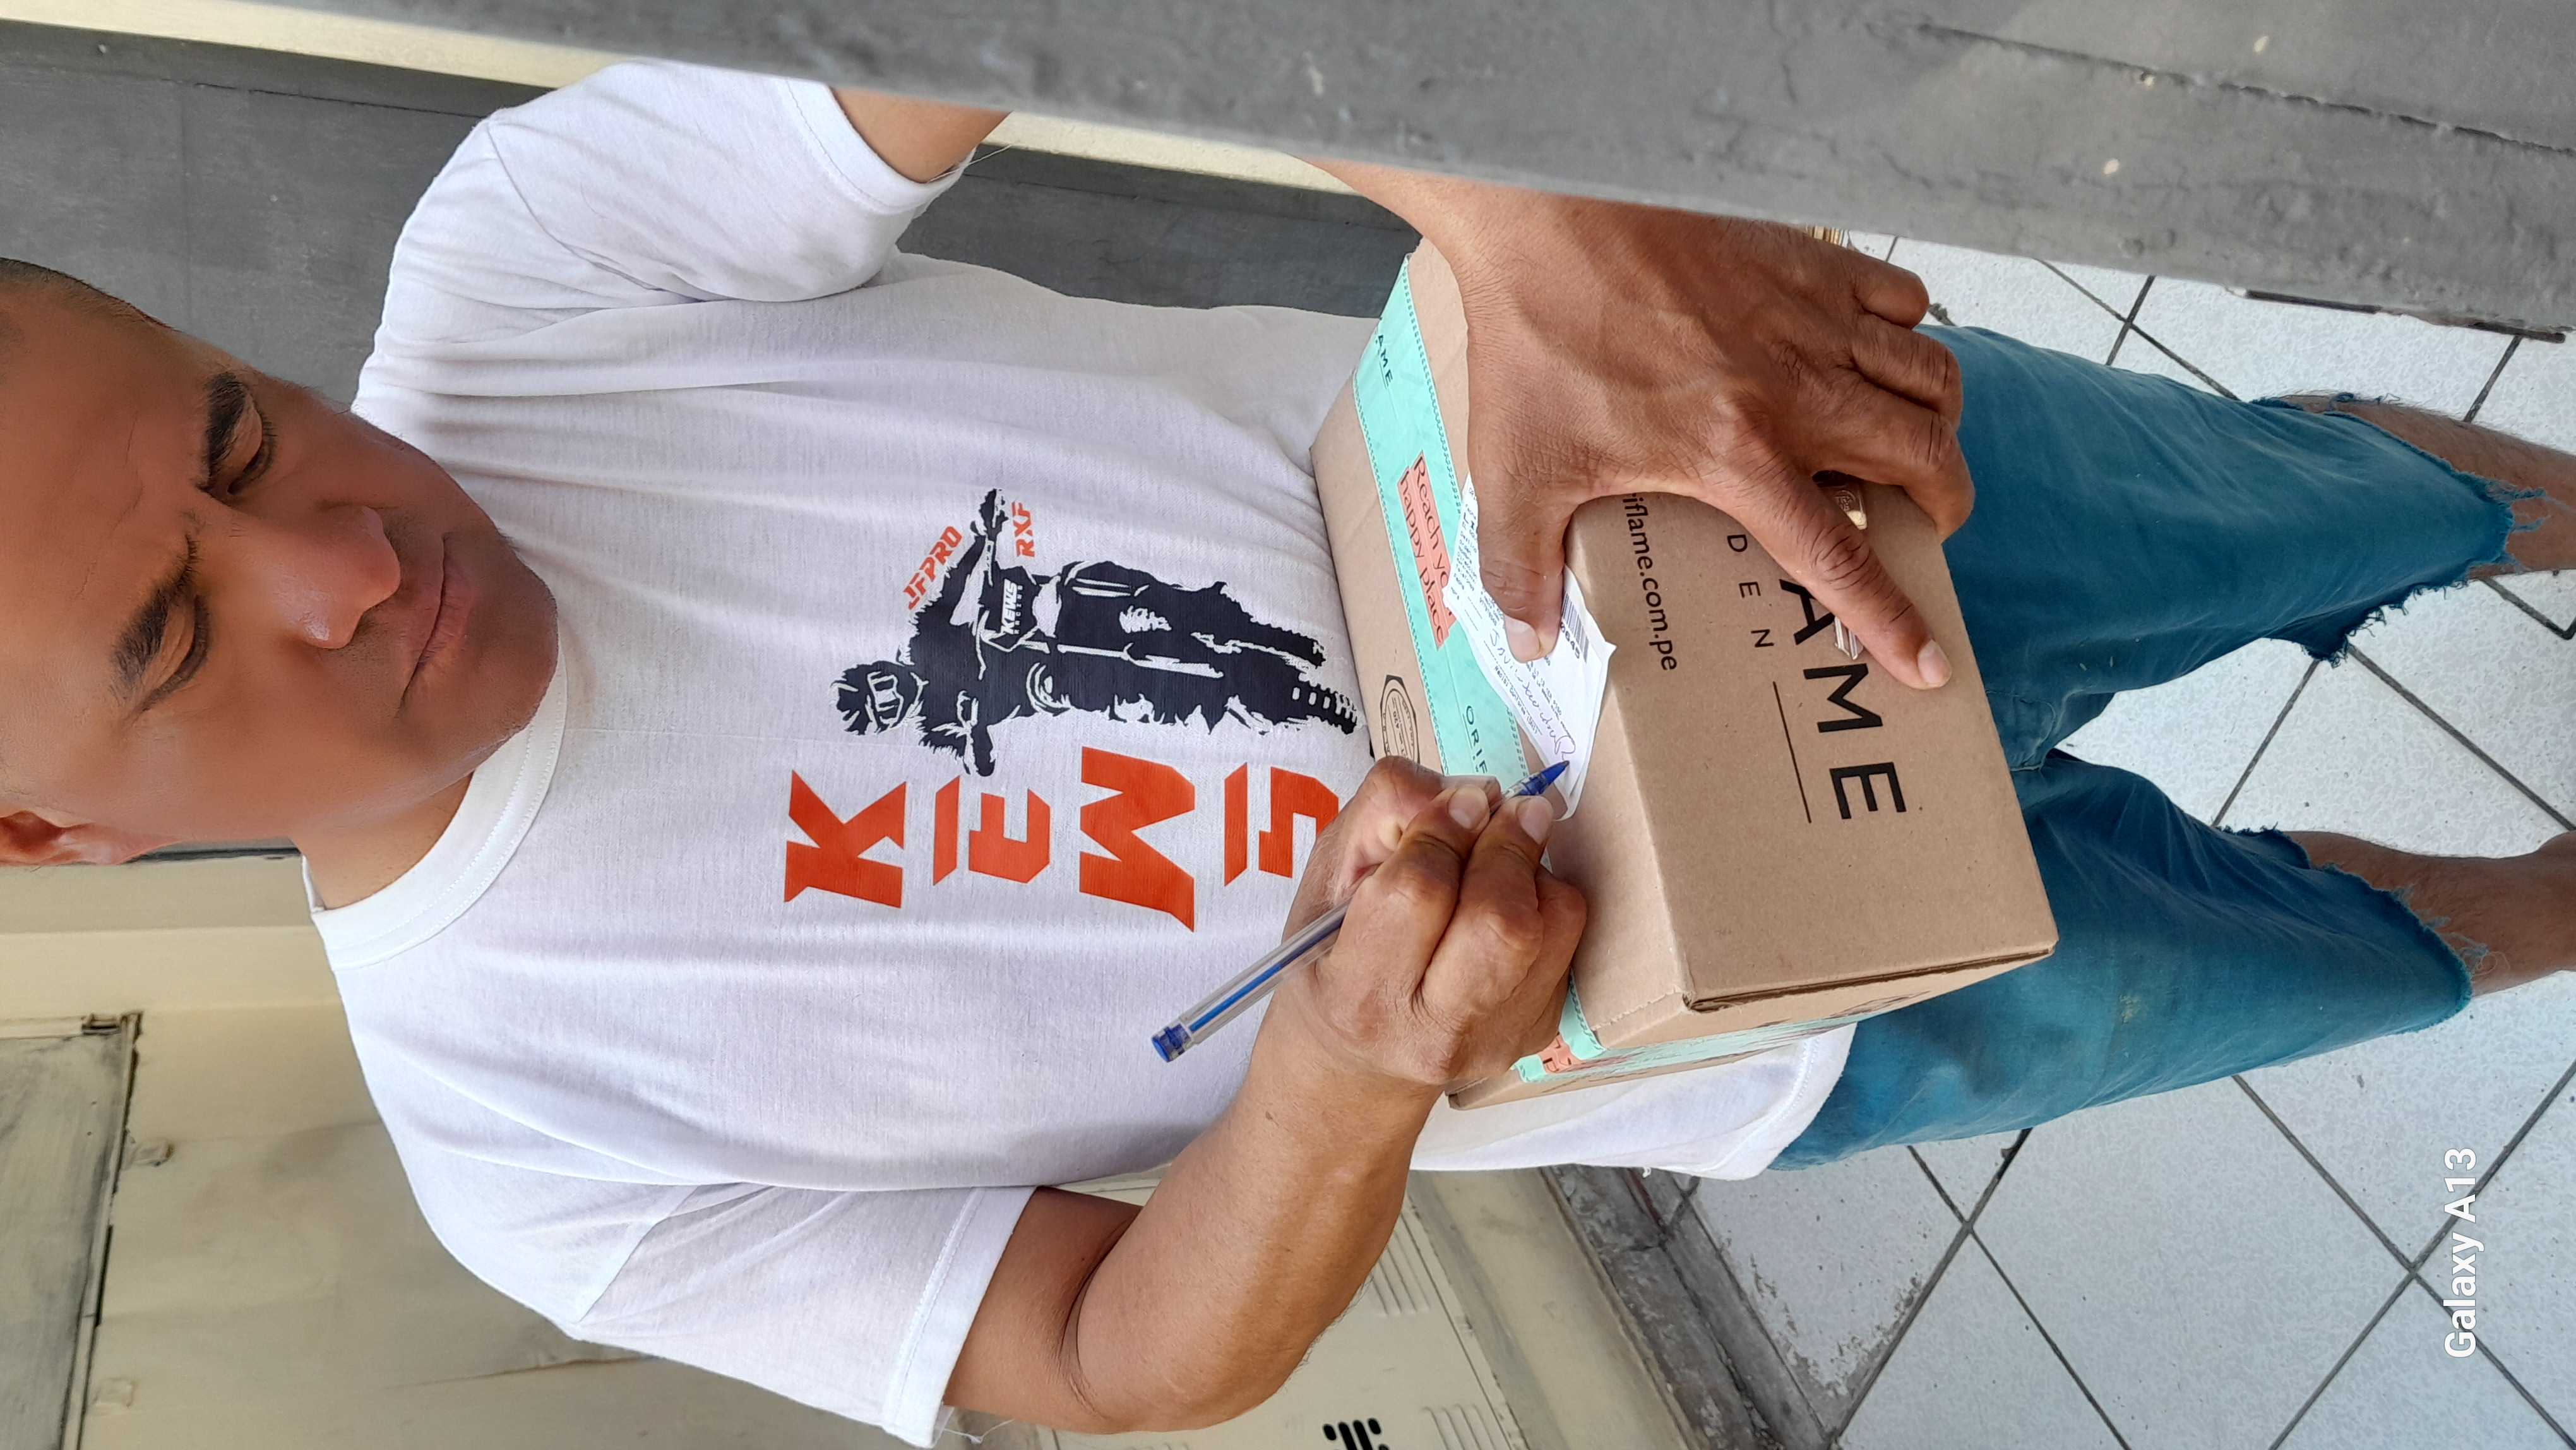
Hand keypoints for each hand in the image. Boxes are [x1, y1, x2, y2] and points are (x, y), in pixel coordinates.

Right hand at [1265, 758, 1586, 1094]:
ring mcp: (1495, 1039)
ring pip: (1551, 926)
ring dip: (1533, 869)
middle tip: (1504, 808)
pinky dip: (1544, 901)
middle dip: (1507, 845)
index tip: (1458, 799)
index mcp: (1360, 995)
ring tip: (1502, 854)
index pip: (1417, 894)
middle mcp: (1433, 1033)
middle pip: (1499, 922)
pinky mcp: (1538, 1030)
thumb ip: (1382, 816)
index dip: (1443, 829)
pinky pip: (1567, 940)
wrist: (1357, 1065)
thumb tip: (1470, 792)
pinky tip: (1507, 900)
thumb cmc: (1331, 958)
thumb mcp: (1326, 882)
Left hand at [1443, 197, 1971, 686]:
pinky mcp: (1808, 259)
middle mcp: (1797, 389)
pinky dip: (1911, 332)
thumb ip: (1522, 568)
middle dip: (1943, 506)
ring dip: (1940, 423)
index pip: (1838, 557)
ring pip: (1932, 377)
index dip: (1890, 619)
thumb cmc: (1535, 343)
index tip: (1928, 662)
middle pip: (1922, 458)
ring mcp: (1811, 318)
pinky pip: (1904, 299)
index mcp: (1736, 456)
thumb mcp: (1516, 473)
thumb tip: (1533, 641)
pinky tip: (1876, 351)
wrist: (1545, 218)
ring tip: (1916, 446)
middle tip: (1927, 525)